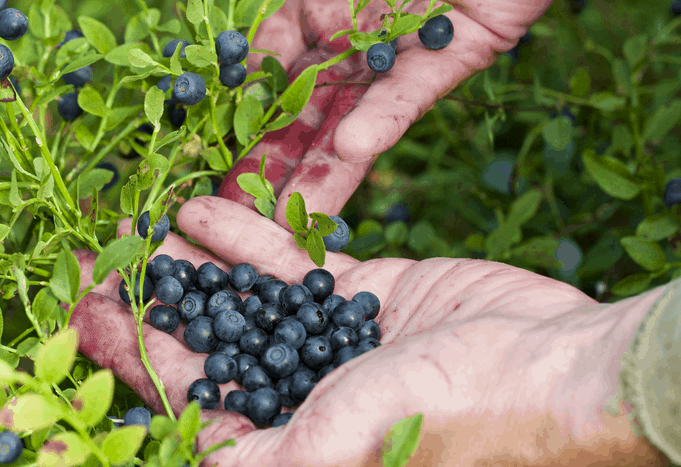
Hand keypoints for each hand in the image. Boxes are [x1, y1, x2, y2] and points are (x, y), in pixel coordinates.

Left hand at [69, 197, 676, 466]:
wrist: (544, 365)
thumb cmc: (437, 425)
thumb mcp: (324, 459)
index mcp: (290, 456)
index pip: (189, 408)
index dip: (135, 366)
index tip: (90, 319)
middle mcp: (306, 403)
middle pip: (211, 352)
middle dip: (157, 312)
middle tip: (105, 265)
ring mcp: (334, 347)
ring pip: (246, 304)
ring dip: (196, 270)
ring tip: (147, 230)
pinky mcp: (367, 297)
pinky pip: (294, 265)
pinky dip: (250, 239)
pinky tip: (204, 211)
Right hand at [218, 0, 554, 225]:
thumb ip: (287, 28)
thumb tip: (252, 71)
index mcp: (322, 31)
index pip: (278, 94)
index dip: (251, 139)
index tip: (226, 185)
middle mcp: (359, 56)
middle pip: (310, 125)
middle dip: (278, 174)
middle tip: (250, 225)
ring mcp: (400, 63)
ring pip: (355, 126)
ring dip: (325, 174)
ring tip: (298, 220)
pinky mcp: (454, 58)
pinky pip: (410, 94)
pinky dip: (382, 121)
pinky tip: (353, 147)